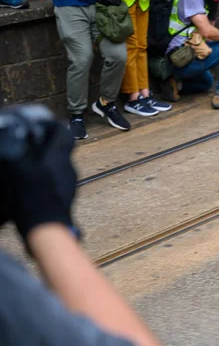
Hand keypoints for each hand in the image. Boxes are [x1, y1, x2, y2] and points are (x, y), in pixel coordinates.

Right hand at [1, 114, 78, 243]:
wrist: (47, 229)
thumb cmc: (32, 197)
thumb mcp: (18, 169)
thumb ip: (16, 150)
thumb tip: (12, 135)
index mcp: (60, 157)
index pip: (64, 132)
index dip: (52, 125)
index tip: (39, 123)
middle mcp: (69, 168)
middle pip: (61, 149)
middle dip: (45, 144)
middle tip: (28, 144)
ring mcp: (70, 184)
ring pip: (59, 165)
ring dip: (45, 162)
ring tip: (27, 165)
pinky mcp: (67, 198)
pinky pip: (57, 181)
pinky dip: (46, 178)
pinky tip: (32, 185)